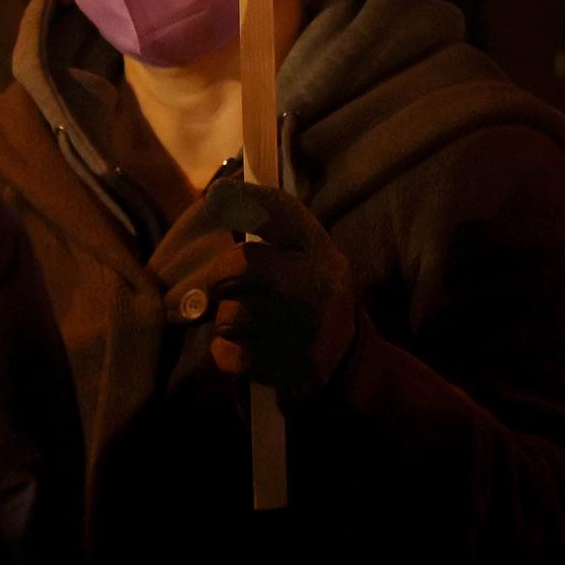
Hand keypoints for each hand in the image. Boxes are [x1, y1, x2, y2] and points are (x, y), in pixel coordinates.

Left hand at [152, 175, 357, 399]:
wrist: (348, 360)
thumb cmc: (308, 294)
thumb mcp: (305, 252)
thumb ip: (270, 224)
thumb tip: (217, 195)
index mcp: (318, 251)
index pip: (281, 214)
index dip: (245, 201)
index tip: (216, 197)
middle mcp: (317, 285)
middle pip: (241, 267)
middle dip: (221, 278)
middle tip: (226, 287)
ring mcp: (306, 329)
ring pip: (230, 316)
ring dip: (228, 321)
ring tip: (251, 323)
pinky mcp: (293, 369)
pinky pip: (228, 353)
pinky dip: (228, 353)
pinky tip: (249, 349)